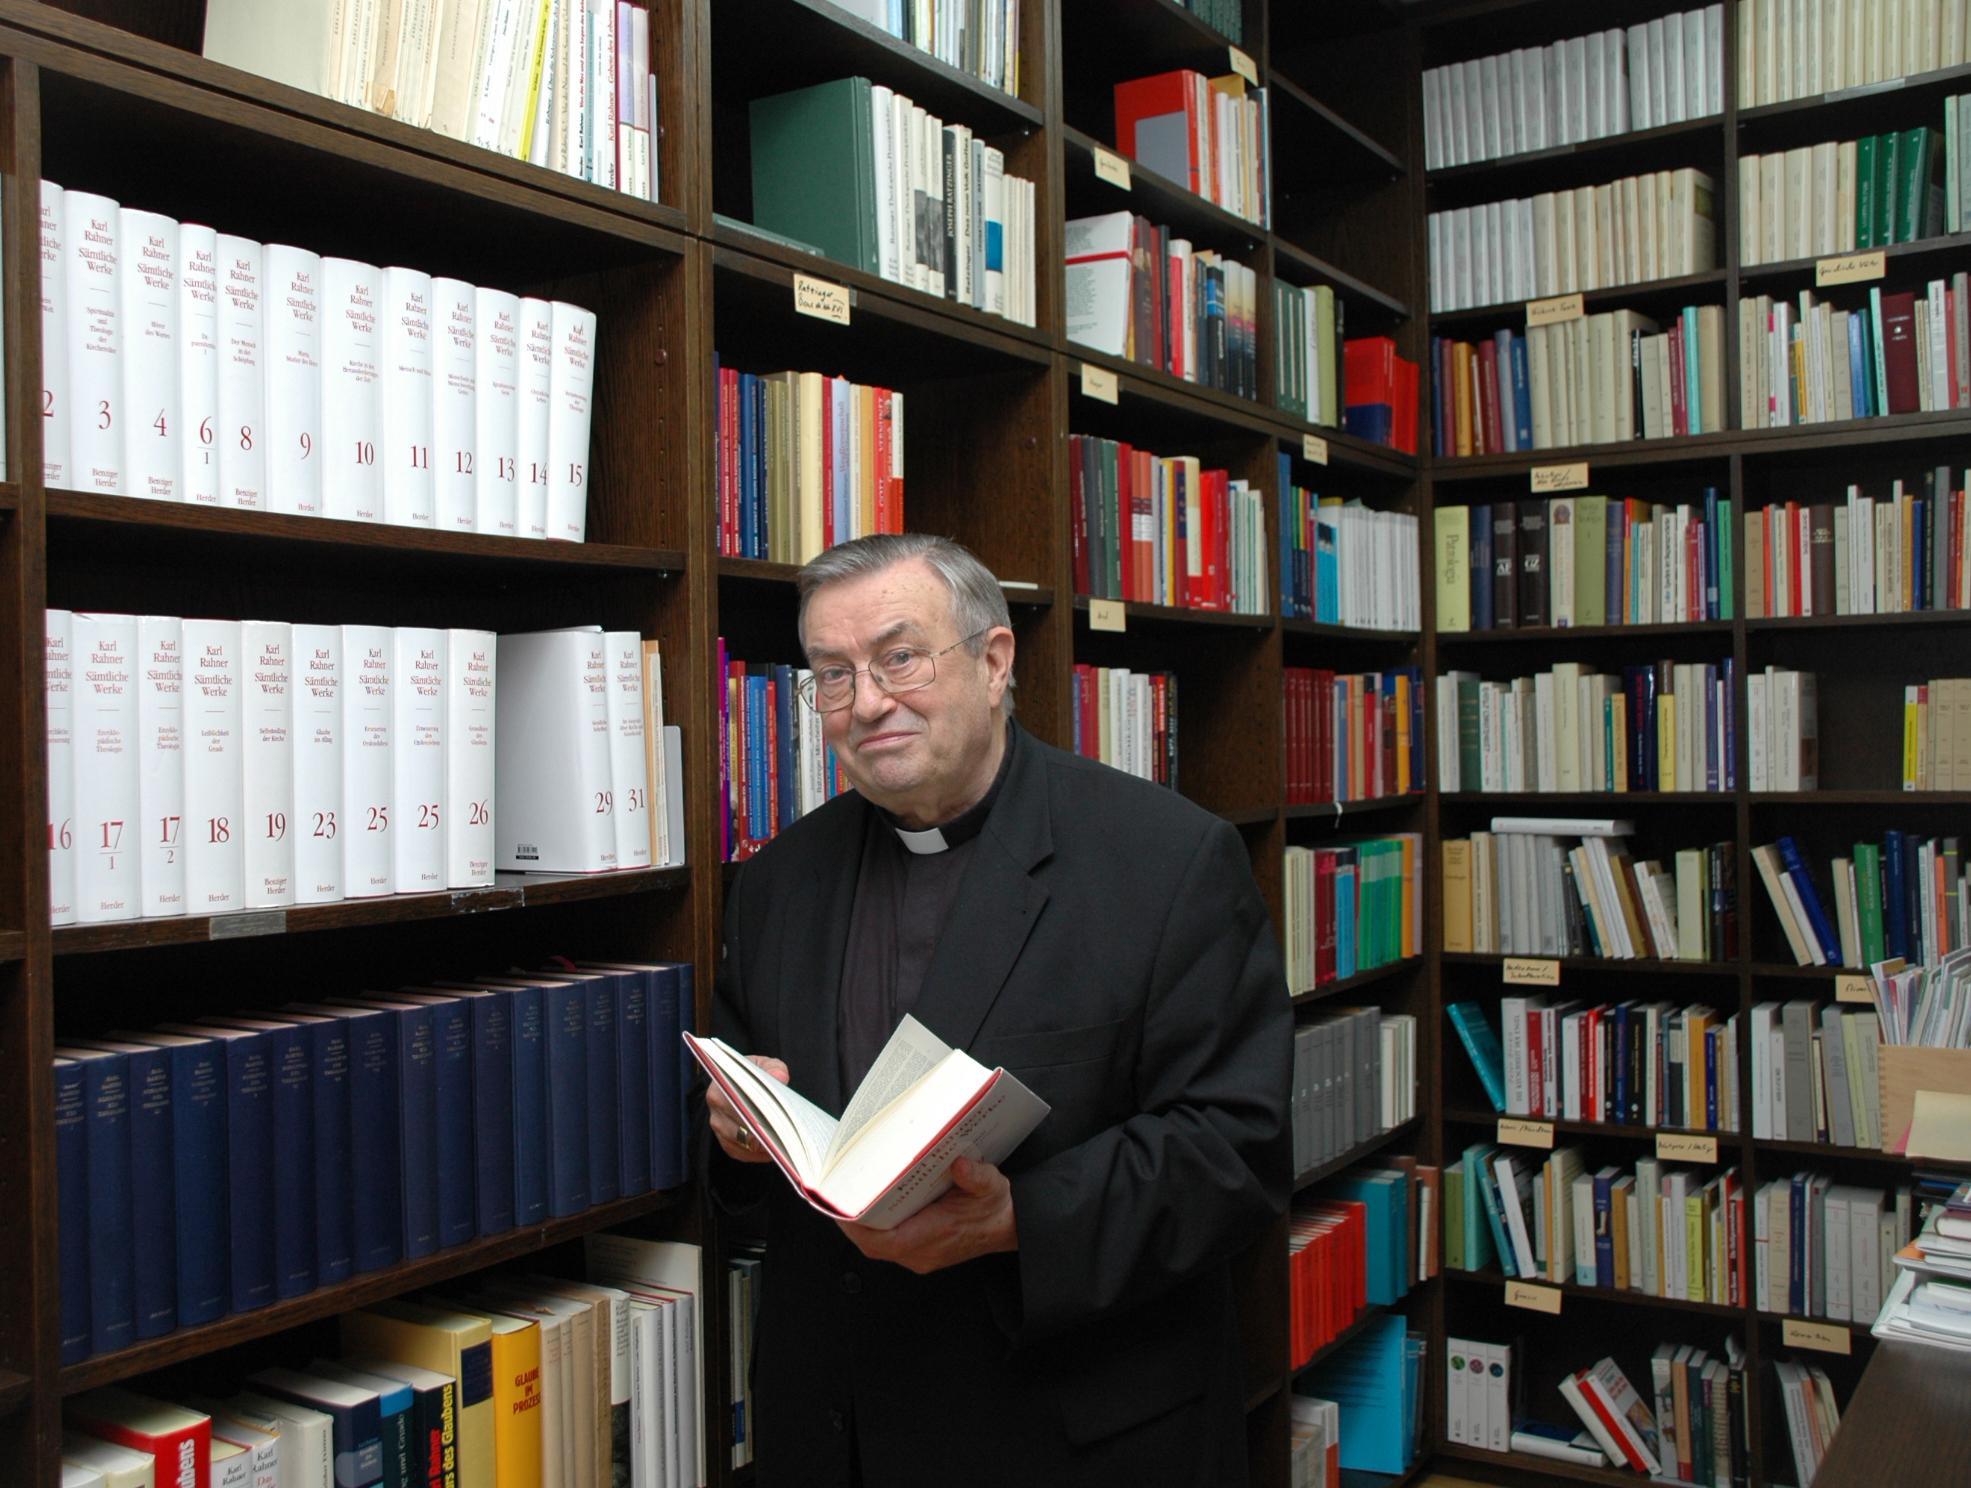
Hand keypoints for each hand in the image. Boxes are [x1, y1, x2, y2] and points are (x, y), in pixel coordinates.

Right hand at [707, 1054, 787, 1162]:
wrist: (744, 1085)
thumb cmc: (754, 1074)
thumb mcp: (764, 1065)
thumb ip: (774, 1069)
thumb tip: (779, 1077)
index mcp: (719, 1088)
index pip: (737, 1103)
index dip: (757, 1110)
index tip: (775, 1115)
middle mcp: (715, 1112)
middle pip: (740, 1127)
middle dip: (763, 1131)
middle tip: (785, 1134)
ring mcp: (719, 1130)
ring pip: (742, 1144)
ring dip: (762, 1145)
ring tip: (783, 1143)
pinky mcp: (727, 1144)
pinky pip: (743, 1154)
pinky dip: (759, 1154)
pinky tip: (775, 1149)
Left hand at [837, 1157, 1017, 1274]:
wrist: (1009, 1226)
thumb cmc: (996, 1208)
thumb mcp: (991, 1186)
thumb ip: (976, 1176)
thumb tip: (960, 1164)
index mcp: (936, 1237)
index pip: (887, 1242)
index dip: (859, 1228)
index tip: (842, 1209)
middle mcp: (923, 1253)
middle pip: (874, 1245)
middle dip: (850, 1223)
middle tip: (833, 1195)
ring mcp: (920, 1255)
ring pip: (877, 1246)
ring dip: (859, 1225)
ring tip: (844, 1196)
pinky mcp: (919, 1250)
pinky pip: (887, 1242)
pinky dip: (873, 1226)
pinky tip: (867, 1204)